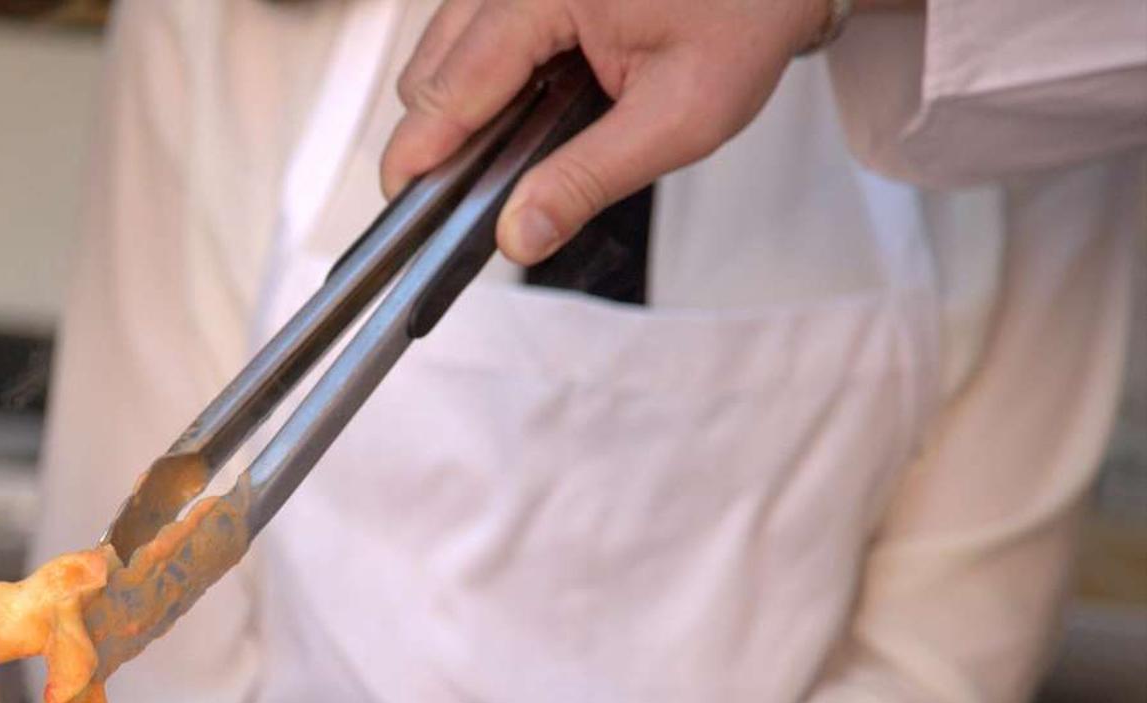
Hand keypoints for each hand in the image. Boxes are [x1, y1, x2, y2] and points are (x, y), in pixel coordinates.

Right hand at [382, 0, 831, 264]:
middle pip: (431, 67)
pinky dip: (482, 78)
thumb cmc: (745, 18)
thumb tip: (519, 234)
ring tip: (515, 149)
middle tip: (478, 194)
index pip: (452, 83)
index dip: (421, 151)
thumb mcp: (681, 117)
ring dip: (460, 106)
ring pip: (442, 47)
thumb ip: (589, 179)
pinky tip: (529, 107)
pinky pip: (470, 30)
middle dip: (441, 135)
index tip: (403, 204)